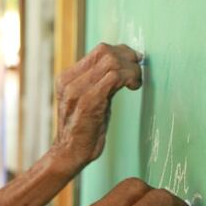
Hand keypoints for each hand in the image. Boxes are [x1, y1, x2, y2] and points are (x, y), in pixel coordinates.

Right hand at [49, 43, 142, 175]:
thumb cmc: (83, 130)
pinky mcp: (89, 101)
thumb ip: (97, 83)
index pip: (99, 51)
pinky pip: (114, 77)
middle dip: (128, 58)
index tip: (135, 62)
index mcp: (67, 78)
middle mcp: (69, 81)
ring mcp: (77, 90)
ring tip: (136, 82)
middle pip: (105, 51)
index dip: (122, 52)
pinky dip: (130, 77)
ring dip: (131, 69)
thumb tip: (121, 67)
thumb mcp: (88, 100)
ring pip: (111, 61)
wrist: (69, 154)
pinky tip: (134, 87)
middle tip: (138, 72)